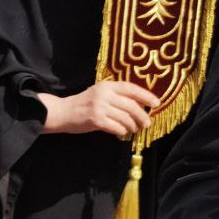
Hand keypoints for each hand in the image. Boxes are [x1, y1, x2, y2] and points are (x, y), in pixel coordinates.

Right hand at [37, 81, 159, 137]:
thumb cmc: (82, 104)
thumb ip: (115, 96)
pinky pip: (116, 127)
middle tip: (146, 123)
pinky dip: (121, 131)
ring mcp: (99, 107)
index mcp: (106, 86)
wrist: (62, 112)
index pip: (131, 88)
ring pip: (125, 118)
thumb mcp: (98, 94)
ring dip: (132, 126)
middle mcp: (104, 95)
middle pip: (131, 105)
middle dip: (142, 116)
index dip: (146, 96)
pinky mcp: (95, 120)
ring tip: (133, 129)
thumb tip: (139, 105)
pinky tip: (122, 133)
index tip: (156, 103)